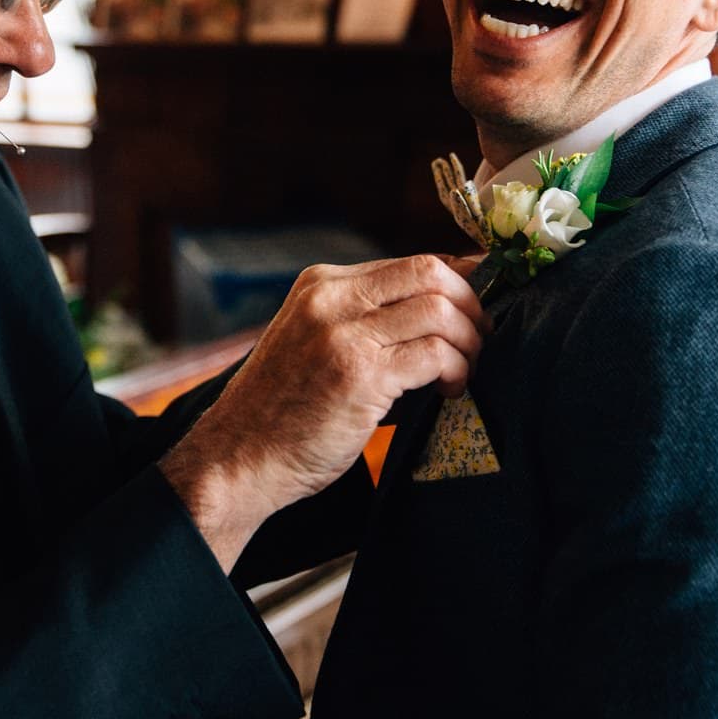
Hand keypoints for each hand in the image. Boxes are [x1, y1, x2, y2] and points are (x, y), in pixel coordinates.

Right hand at [160, 254, 486, 569]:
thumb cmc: (281, 410)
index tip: (477, 305)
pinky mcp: (361, 375)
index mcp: (320, 284)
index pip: (410, 261)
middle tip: (479, 338)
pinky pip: (434, 353)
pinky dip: (455, 370)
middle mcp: (332, 299)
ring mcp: (344, 334)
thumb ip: (361, 320)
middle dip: (471, 304)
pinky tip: (448, 390)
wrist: (238, 457)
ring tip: (463, 370)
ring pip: (440, 310)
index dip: (457, 280)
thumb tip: (439, 310)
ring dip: (468, 341)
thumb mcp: (312, 341)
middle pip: (430, 273)